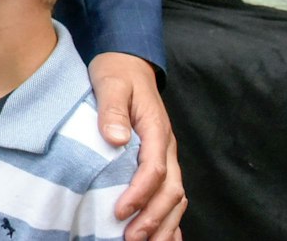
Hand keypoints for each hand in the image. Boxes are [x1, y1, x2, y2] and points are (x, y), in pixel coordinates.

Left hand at [91, 51, 185, 240]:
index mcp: (156, 129)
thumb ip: (112, 109)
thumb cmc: (117, 73)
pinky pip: (171, 194)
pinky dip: (169, 218)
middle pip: (170, 190)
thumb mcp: (111, 82)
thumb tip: (114, 138)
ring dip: (163, 223)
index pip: (154, 169)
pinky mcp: (160, 161)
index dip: (139, 193)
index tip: (120, 210)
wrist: (129, 64)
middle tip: (132, 238)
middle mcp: (166, 146)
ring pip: (175, 197)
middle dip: (153, 217)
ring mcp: (166, 155)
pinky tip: (162, 237)